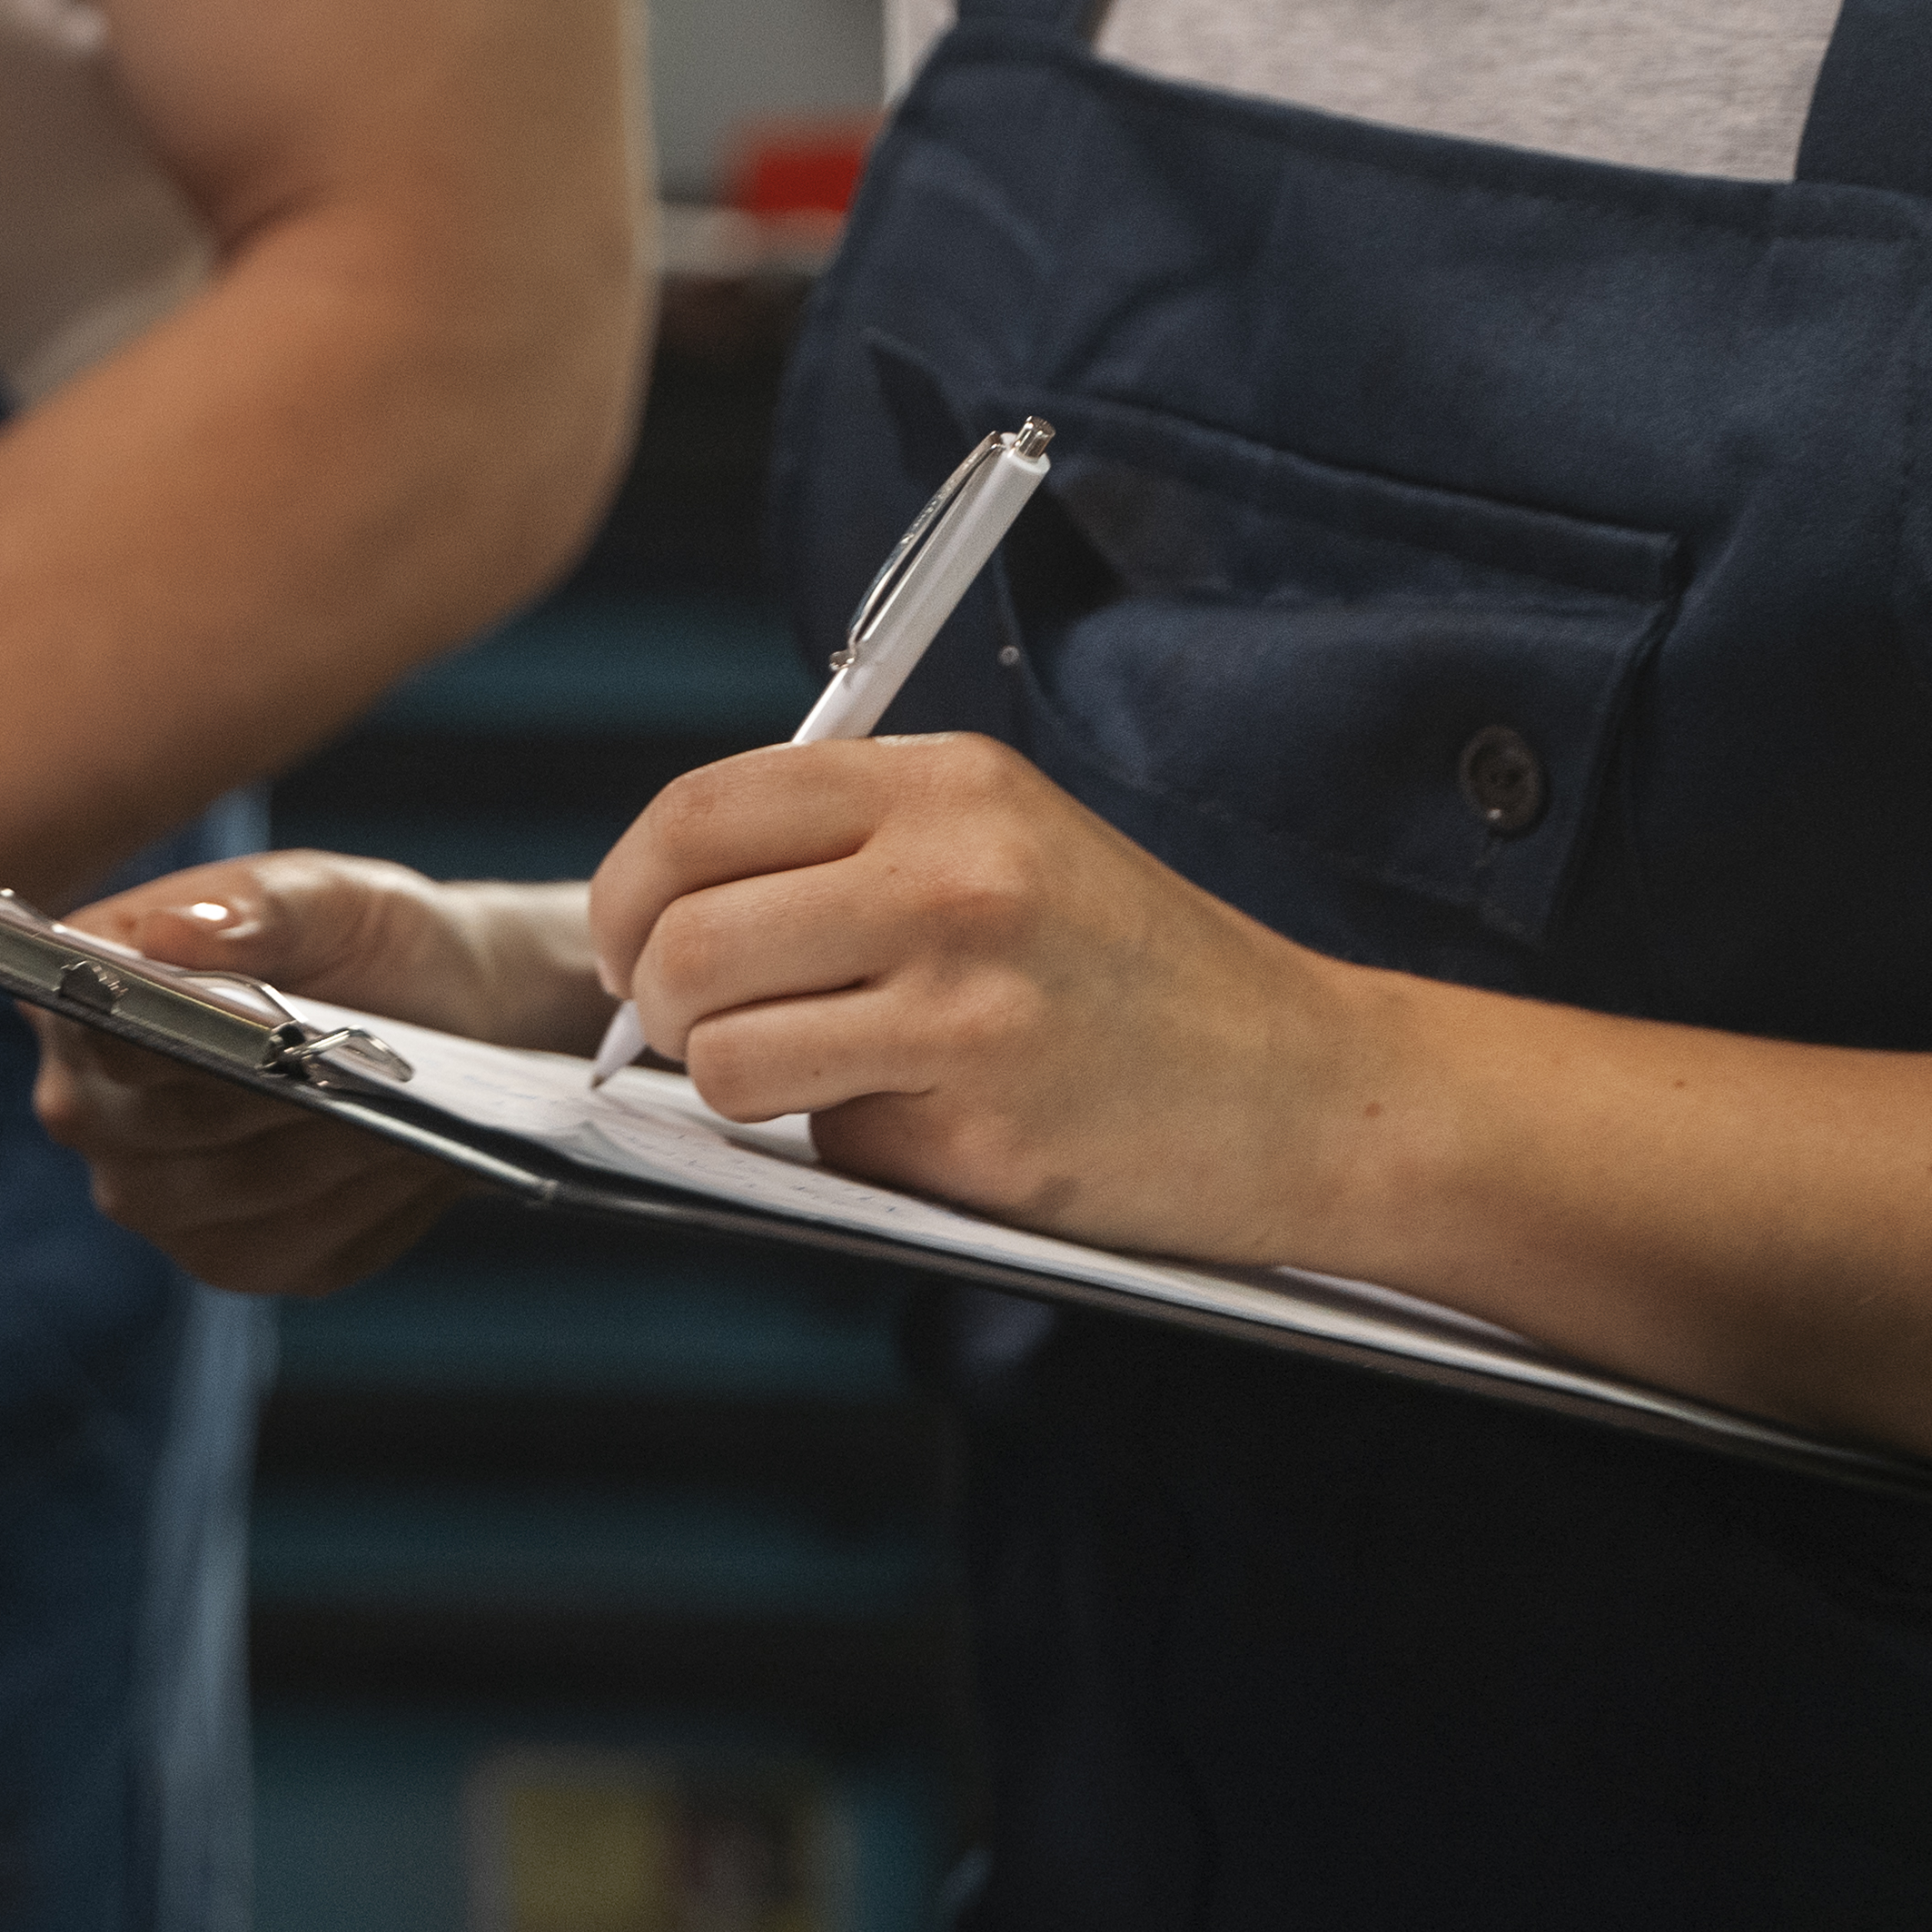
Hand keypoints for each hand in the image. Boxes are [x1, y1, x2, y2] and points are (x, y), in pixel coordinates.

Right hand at [34, 852, 600, 1297]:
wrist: (435, 1014)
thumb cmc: (356, 942)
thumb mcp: (326, 896)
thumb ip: (251, 908)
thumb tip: (169, 934)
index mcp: (84, 1002)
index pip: (95, 1033)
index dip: (160, 1035)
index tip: (239, 1026)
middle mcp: (94, 1112)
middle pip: (157, 1130)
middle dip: (258, 1097)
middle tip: (346, 1069)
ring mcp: (156, 1197)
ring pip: (231, 1193)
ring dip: (319, 1152)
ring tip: (395, 1108)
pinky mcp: (231, 1256)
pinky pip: (288, 1247)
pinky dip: (355, 1204)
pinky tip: (408, 1159)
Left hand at [594, 732, 1354, 1259]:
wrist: (1306, 1086)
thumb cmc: (1131, 972)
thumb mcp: (1009, 841)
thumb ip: (851, 846)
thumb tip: (661, 905)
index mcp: (948, 785)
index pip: (700, 812)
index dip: (626, 889)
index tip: (625, 943)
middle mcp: (953, 877)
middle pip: (685, 939)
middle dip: (656, 1004)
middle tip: (693, 1029)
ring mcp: (967, 1005)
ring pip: (722, 1056)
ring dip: (735, 1085)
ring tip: (818, 1078)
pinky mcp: (978, 1128)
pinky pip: (820, 1143)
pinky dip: (848, 1147)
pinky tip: (941, 1124)